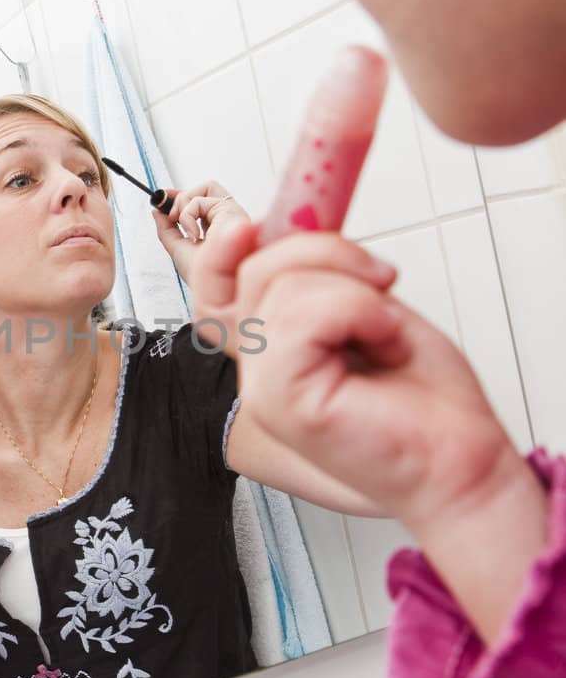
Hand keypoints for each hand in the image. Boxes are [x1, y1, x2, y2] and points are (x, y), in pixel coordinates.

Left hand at [152, 180, 252, 289]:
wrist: (209, 288)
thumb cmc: (201, 277)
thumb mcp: (177, 248)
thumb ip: (167, 229)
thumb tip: (156, 212)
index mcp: (219, 227)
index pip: (202, 200)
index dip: (182, 195)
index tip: (164, 198)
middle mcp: (229, 219)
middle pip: (207, 188)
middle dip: (183, 197)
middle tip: (172, 216)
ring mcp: (233, 214)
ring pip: (207, 187)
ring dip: (185, 205)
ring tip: (184, 227)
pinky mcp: (232, 212)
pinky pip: (201, 199)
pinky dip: (189, 215)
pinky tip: (193, 234)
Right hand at [210, 230, 515, 531]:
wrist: (461, 462)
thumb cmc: (425, 399)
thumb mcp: (367, 307)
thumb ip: (320, 274)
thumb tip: (298, 215)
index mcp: (271, 349)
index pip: (216, 283)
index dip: (221, 248)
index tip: (249, 223)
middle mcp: (256, 370)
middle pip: (255, 266)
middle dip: (328, 251)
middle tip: (383, 280)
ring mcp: (261, 388)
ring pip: (282, 283)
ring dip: (356, 292)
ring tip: (387, 335)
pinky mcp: (280, 400)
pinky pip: (304, 313)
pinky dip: (359, 312)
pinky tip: (383, 344)